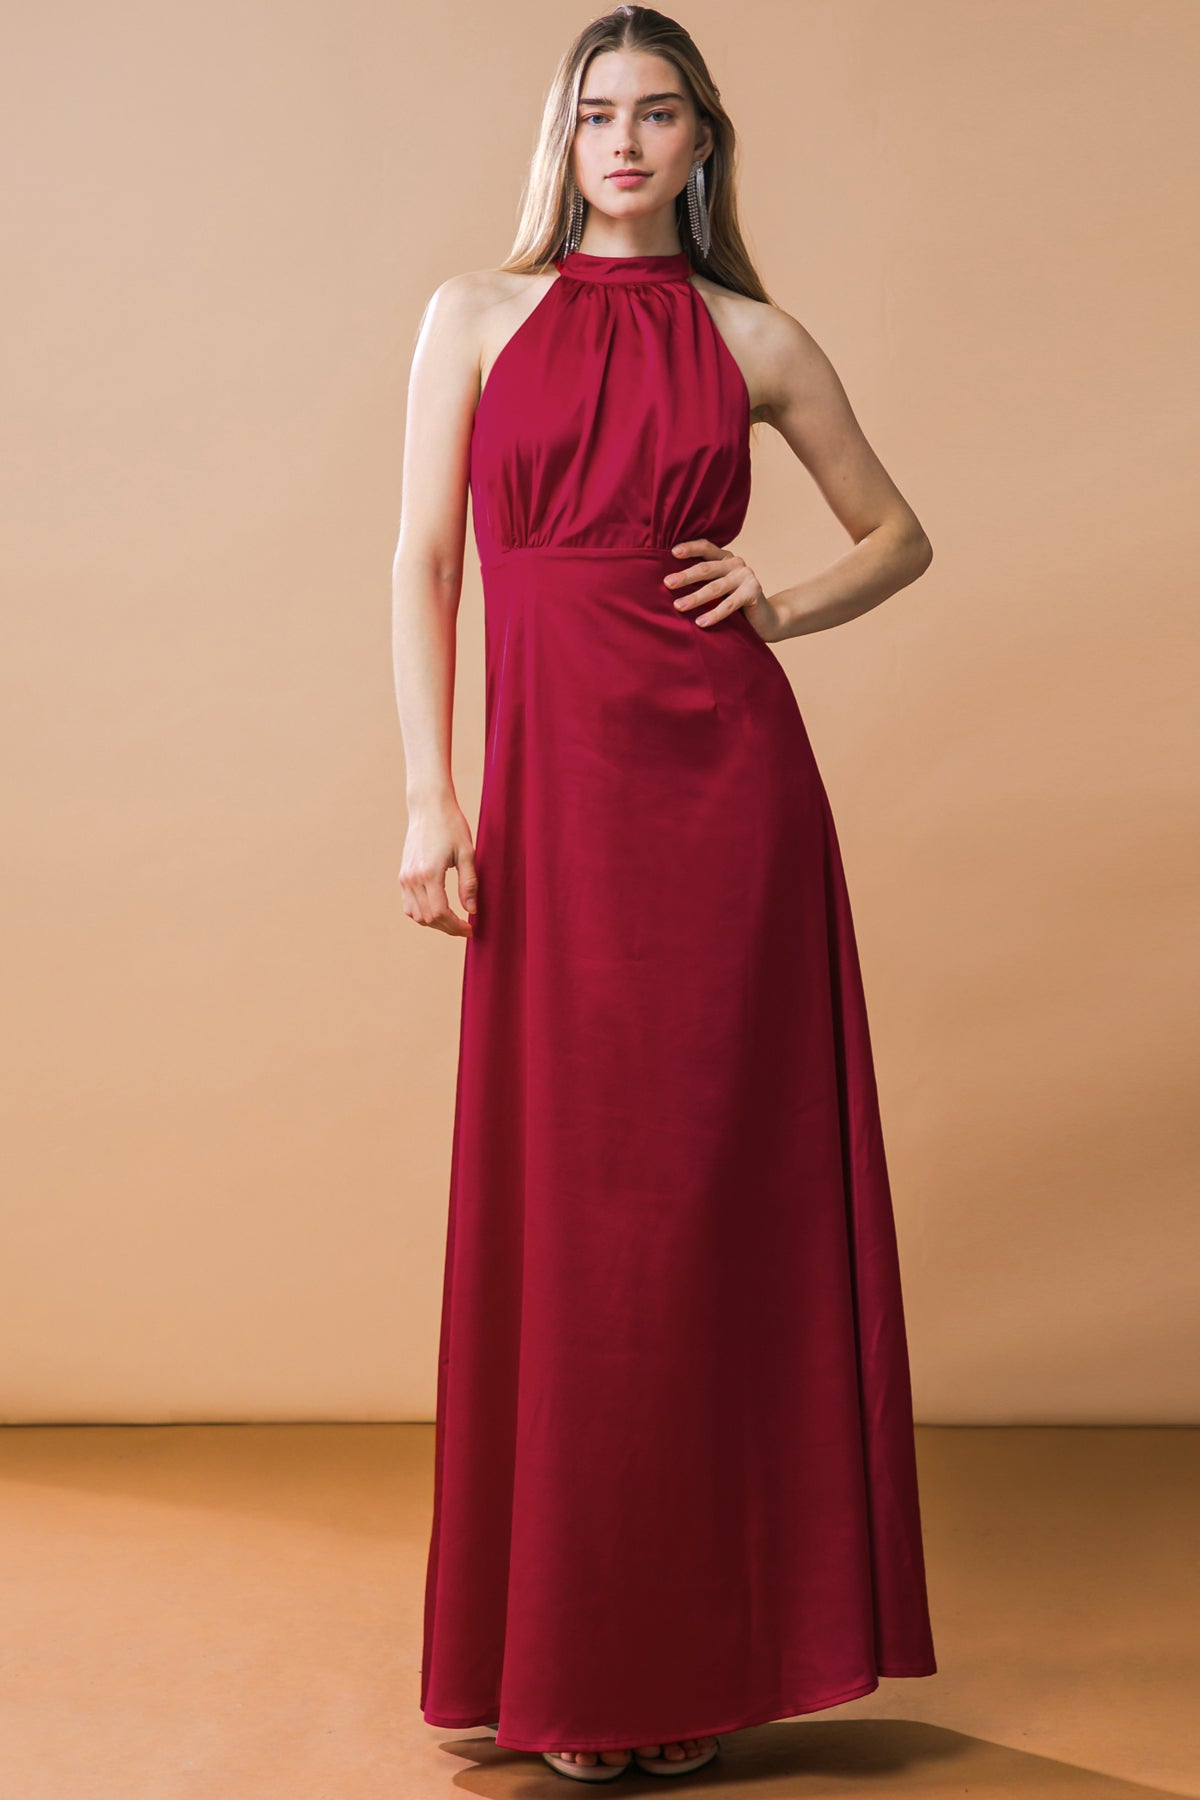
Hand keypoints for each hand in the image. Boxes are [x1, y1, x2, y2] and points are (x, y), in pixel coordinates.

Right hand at [399, 798, 477, 936]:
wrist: (428, 808)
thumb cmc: (451, 826)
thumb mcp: (468, 853)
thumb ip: (469, 884)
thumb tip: (472, 910)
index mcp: (429, 873)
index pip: (440, 913)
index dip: (456, 926)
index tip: (470, 928)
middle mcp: (412, 878)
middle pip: (428, 918)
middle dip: (448, 928)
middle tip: (465, 928)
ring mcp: (404, 878)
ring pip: (416, 915)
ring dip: (434, 923)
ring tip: (453, 921)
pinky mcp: (402, 875)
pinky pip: (408, 905)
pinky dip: (422, 914)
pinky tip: (437, 911)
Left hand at [662, 539, 779, 640]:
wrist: (766, 619)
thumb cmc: (735, 604)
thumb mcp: (719, 589)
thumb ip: (703, 582)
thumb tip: (669, 584)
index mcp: (725, 558)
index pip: (706, 547)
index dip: (690, 548)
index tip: (672, 552)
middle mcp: (736, 563)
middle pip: (706, 568)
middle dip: (685, 576)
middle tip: (667, 583)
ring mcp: (746, 576)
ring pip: (716, 587)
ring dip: (695, 597)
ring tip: (678, 606)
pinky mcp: (753, 592)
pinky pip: (730, 604)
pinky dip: (715, 614)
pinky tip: (701, 622)